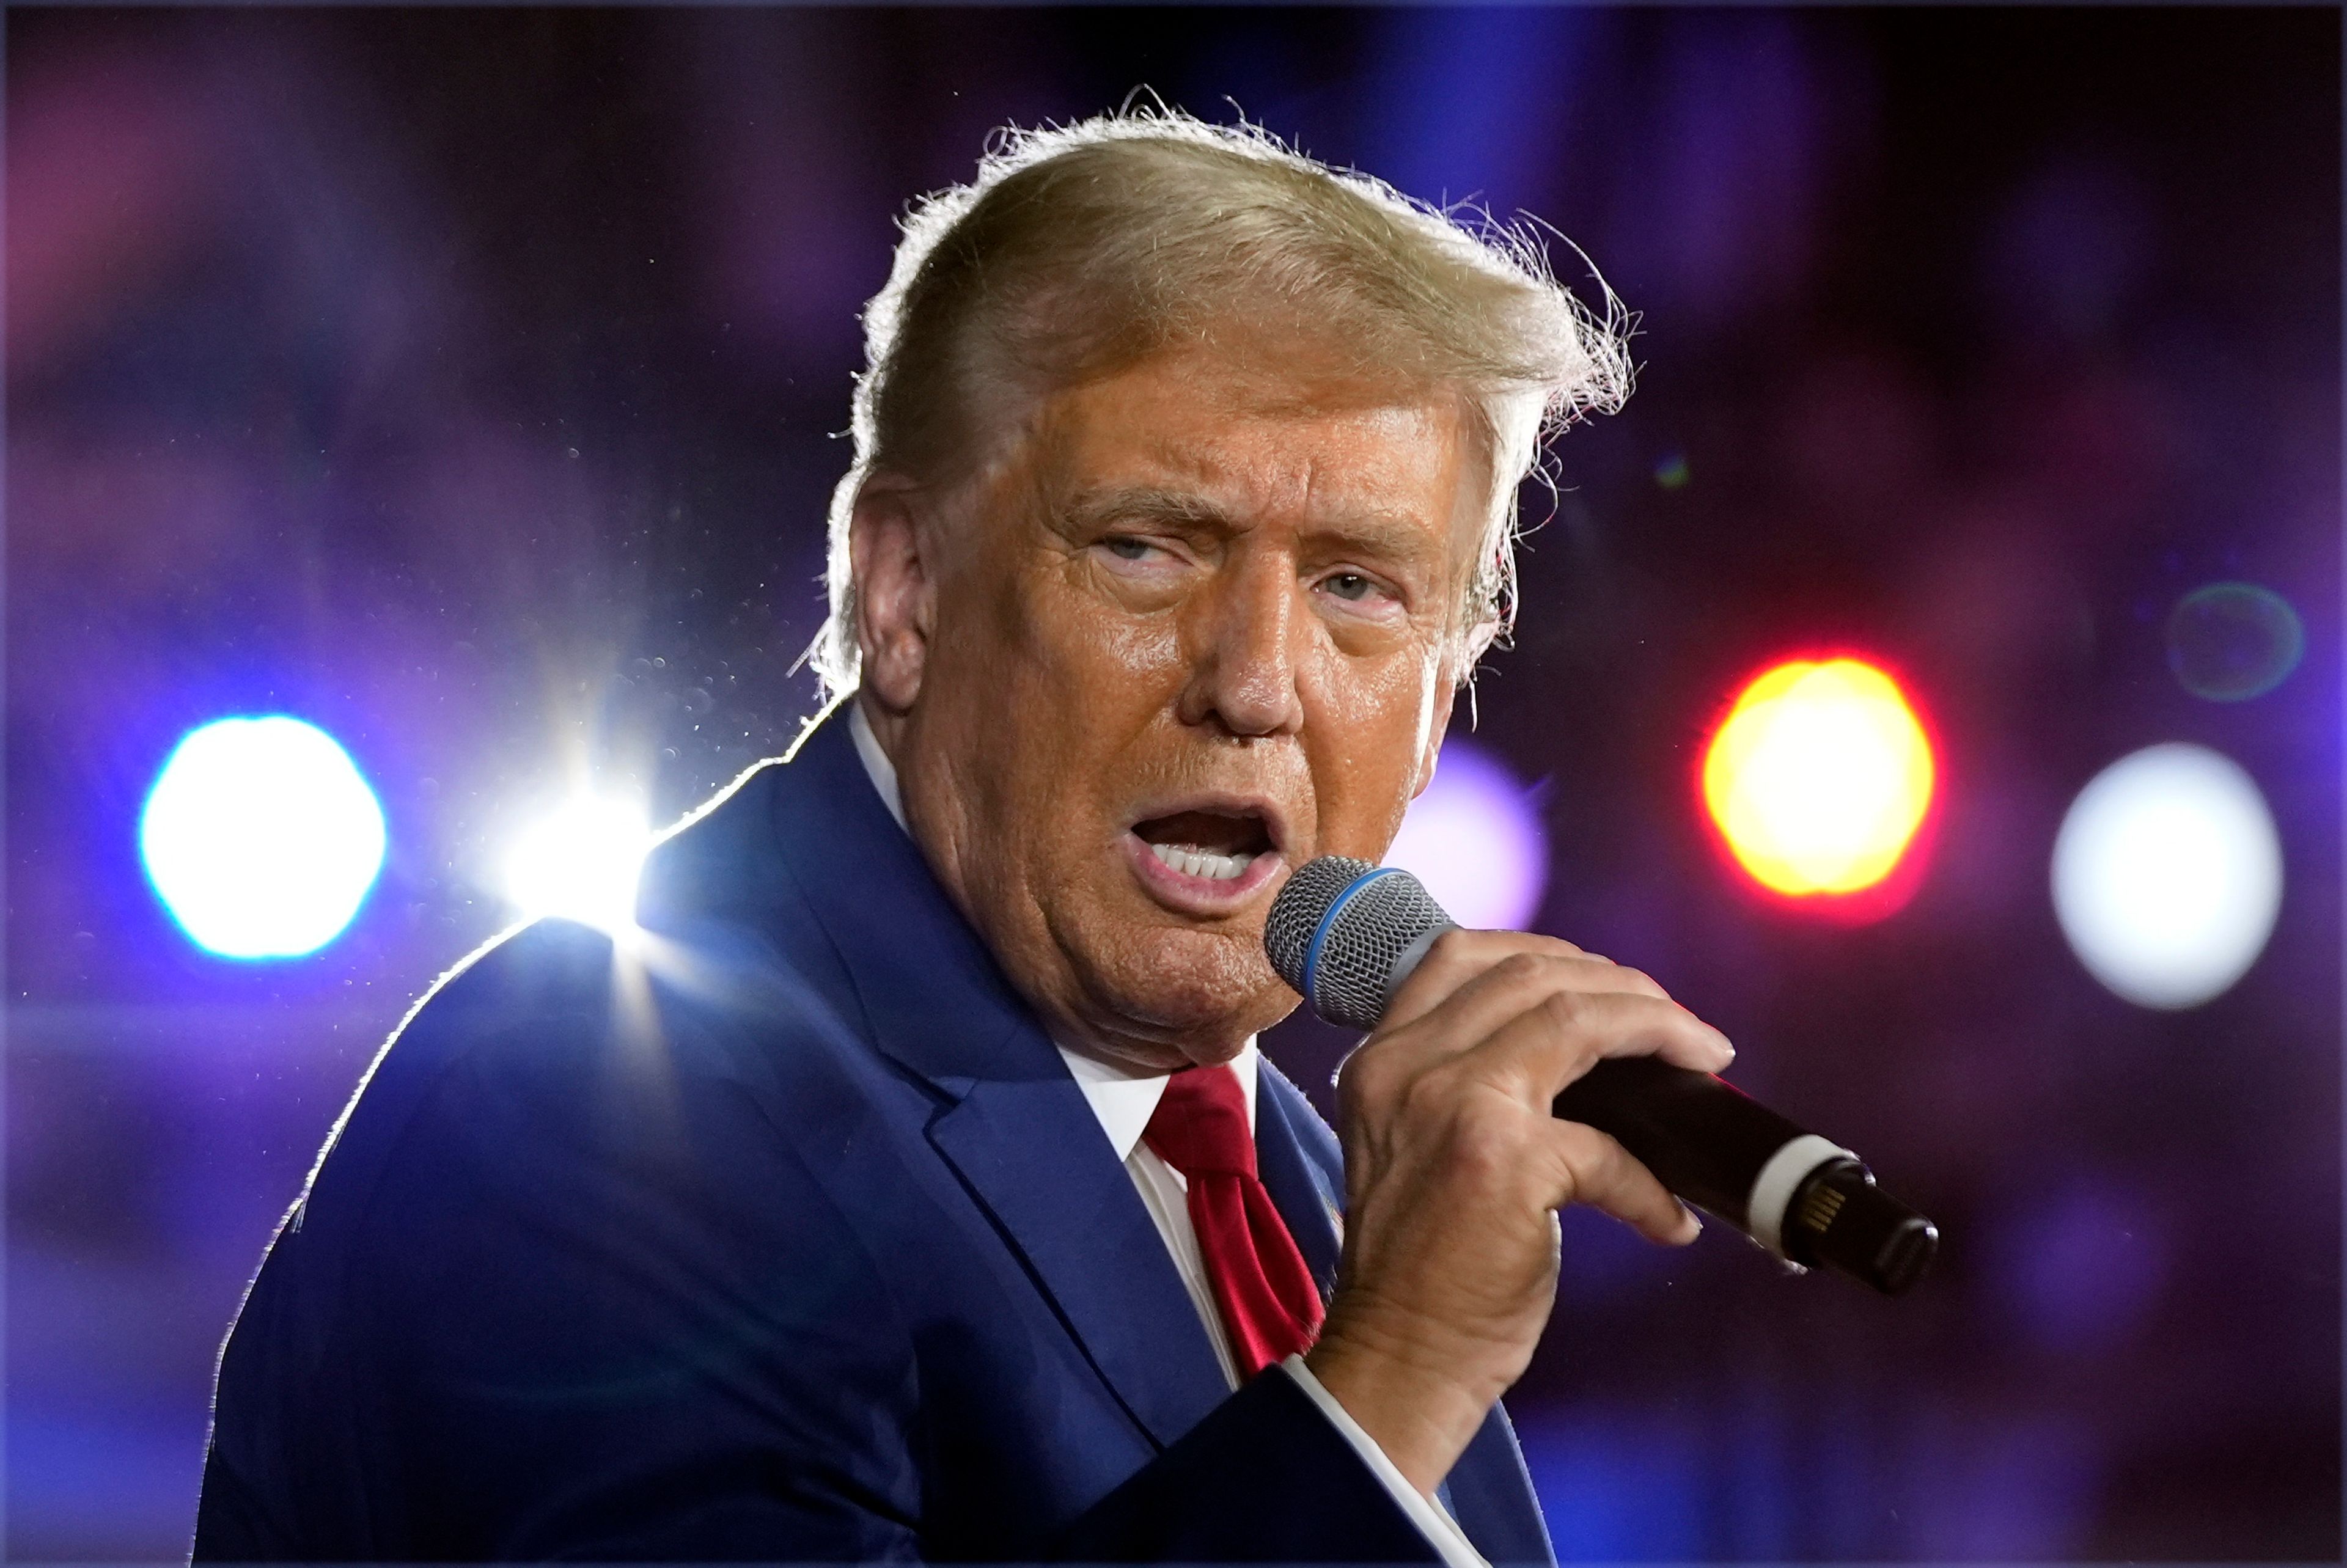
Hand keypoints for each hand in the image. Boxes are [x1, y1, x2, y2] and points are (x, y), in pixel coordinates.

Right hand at [1301, 930, 1734, 1494]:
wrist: (1397, 1358)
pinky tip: (1669, 1219)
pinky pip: (1612, 1146)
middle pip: (1533, 972)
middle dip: (1625, 987)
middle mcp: (1408, 1066)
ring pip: (1577, 1017)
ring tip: (1702, 1063)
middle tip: (1680, 1028)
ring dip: (1660, 1031)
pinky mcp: (1504, 1162)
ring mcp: (1454, 1105)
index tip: (1610, 985)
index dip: (1552, 955)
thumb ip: (1463, 1083)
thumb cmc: (1418, 1265)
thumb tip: (1583, 1050)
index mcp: (1382, 1058)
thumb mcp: (1412, 1142)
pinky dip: (1652, 1185)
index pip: (1463, 953)